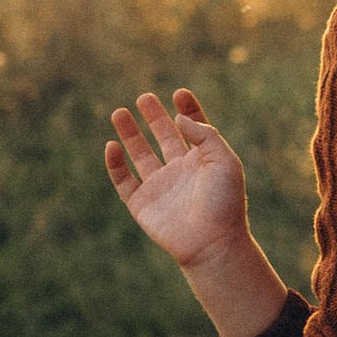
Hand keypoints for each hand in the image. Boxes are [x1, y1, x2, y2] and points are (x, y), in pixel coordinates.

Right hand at [105, 88, 246, 269]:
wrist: (212, 242)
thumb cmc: (225, 202)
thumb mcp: (224, 161)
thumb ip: (205, 135)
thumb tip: (179, 118)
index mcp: (203, 162)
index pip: (194, 130)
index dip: (188, 111)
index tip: (179, 93)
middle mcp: (181, 172)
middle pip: (164, 137)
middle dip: (154, 117)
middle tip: (144, 97)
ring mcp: (160, 187)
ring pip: (140, 155)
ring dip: (129, 134)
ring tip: (119, 112)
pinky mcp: (142, 204)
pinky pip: (124, 181)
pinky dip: (115, 164)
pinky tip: (112, 145)